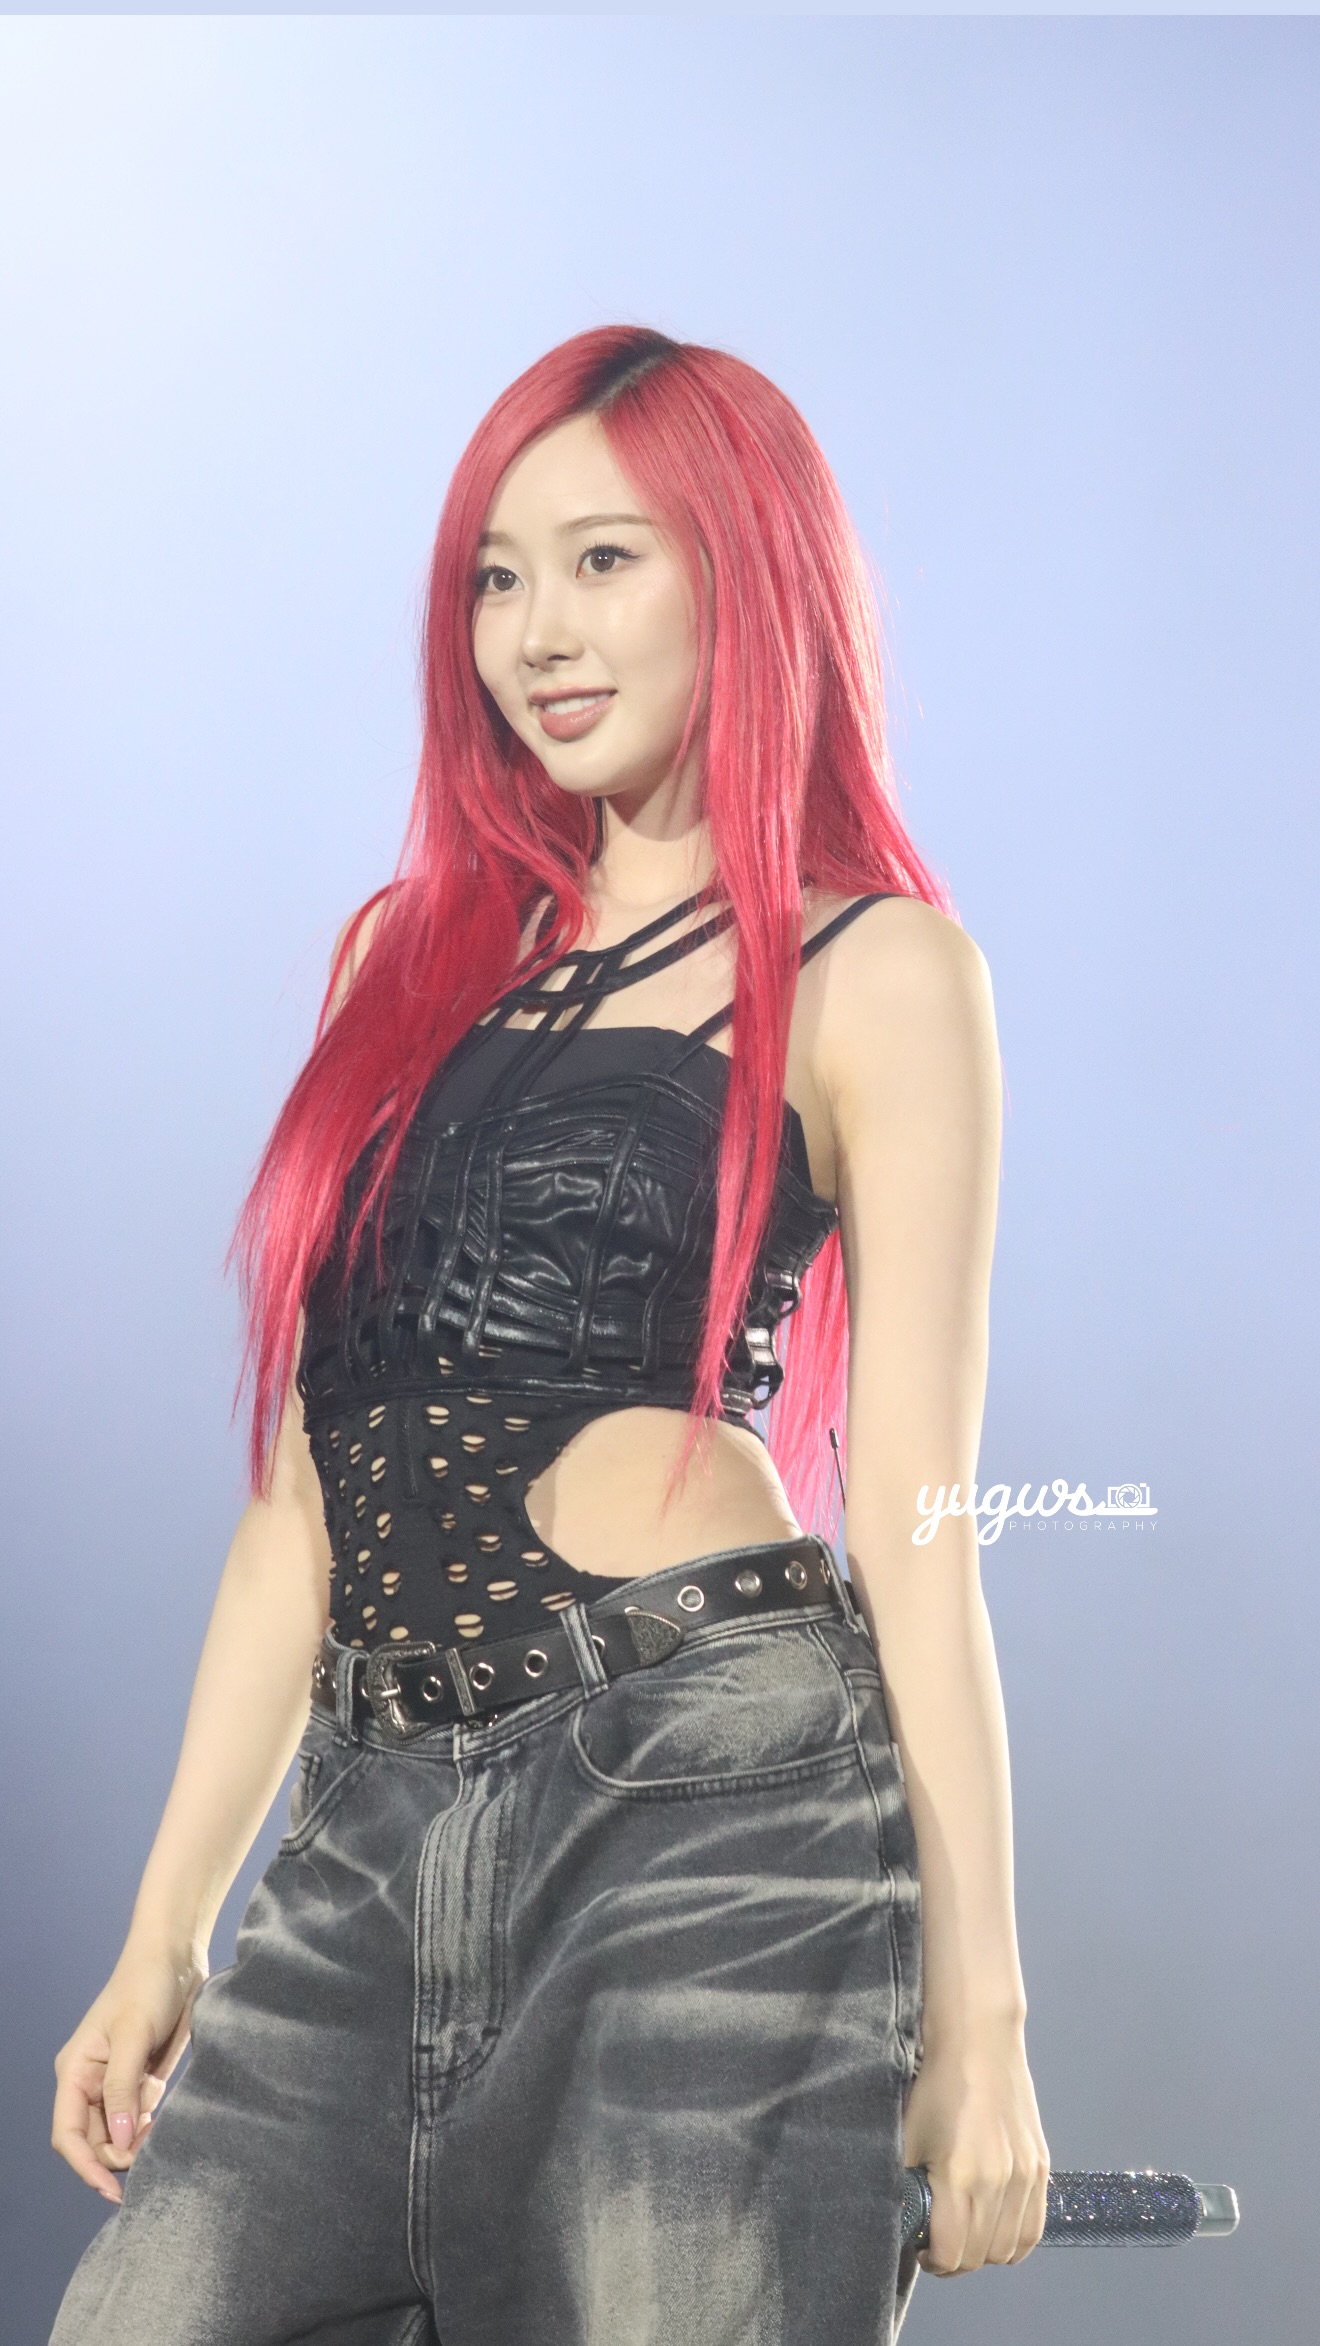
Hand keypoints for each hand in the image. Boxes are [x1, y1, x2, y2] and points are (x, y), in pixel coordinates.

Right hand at [52, 1942, 206, 2201]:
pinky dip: (149, 2129)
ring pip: (118, 2133)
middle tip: (150, 2160)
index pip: (68, 2134)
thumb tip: (121, 2140)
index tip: (113, 2190)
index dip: (86, 2166)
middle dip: (116, 2157)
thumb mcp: (132, 2034)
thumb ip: (123, 2088)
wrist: (177, 1956)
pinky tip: (165, 2126)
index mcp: (75, 2072)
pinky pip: (139, 2118)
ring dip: (135, 2145)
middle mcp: (90, 2082)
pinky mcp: (141, 2079)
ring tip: (160, 2141)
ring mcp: (116, 2082)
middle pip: (94, 2140)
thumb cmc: (146, 1986)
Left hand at [902, 2021, 1048, 2274]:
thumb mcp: (908, 2138)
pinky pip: (1032, 2229)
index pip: (952, 2254)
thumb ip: (906, 2187)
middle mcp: (999, 2183)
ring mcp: (1025, 2177)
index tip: (921, 2249)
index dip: (933, 2261)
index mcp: (960, 2177)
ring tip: (965, 2234)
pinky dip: (1013, 2241)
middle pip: (979, 2257)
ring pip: (1008, 2249)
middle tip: (939, 2242)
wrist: (979, 2044)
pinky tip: (993, 2228)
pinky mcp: (1041, 2168)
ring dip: (983, 2253)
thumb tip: (902, 2223)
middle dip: (955, 2260)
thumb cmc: (935, 2087)